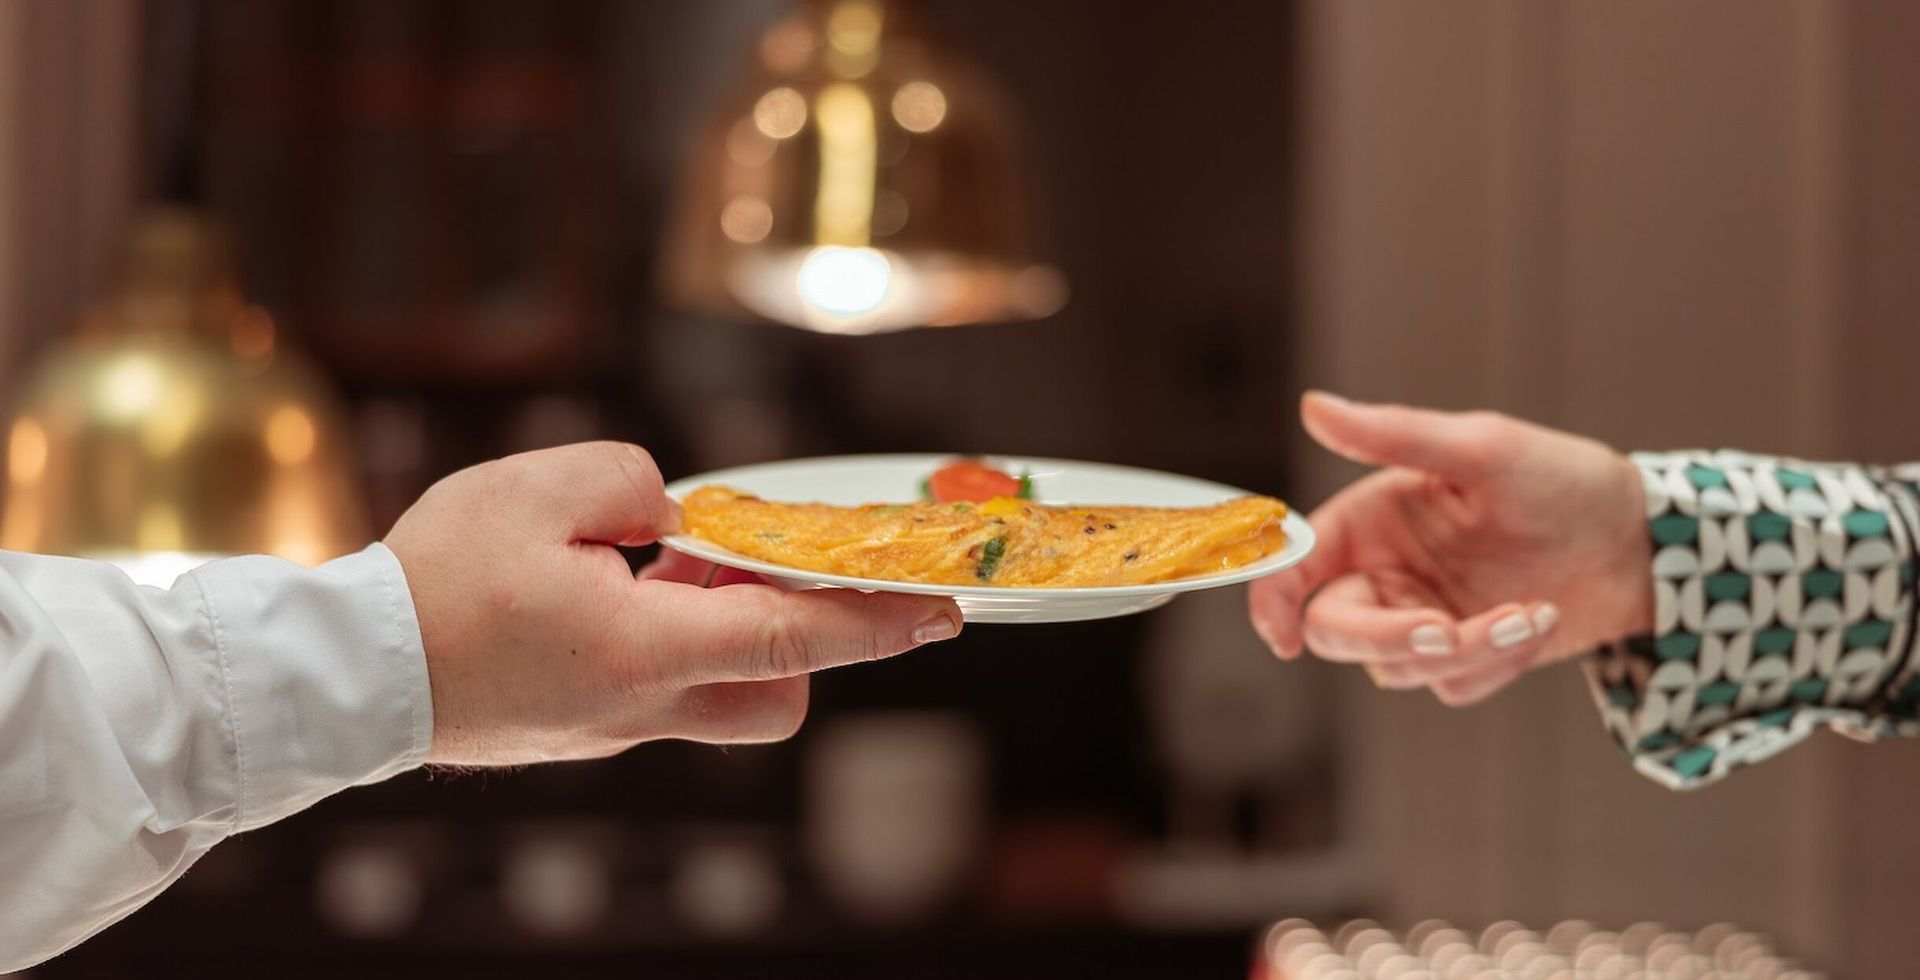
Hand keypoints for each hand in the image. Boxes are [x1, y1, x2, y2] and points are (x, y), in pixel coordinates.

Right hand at [385, 442, 961, 765]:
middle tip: (751, 569)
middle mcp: (645, 707)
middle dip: (799, 640)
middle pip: (776, 696)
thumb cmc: (435, 579)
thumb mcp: (540, 485)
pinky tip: (609, 591)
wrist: (348, 675)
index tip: (943, 610)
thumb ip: (636, 484)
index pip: (795, 634)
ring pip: (721, 698)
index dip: (877, 619)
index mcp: (647, 649)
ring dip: (725, 634)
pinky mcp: (585, 732)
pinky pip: (661, 692)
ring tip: (653, 567)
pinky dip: (667, 643)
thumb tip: (677, 520)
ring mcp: (615, 731)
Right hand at [1248, 393, 1652, 704]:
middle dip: (1390, 638)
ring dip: (1466, 651)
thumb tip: (1314, 406)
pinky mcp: (1466, 658)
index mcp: (1371, 520)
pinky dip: (1496, 665)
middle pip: (1337, 630)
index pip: (1294, 566)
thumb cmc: (1561, 480)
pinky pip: (1452, 687)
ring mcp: (1424, 617)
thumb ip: (1393, 434)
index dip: (1272, 601)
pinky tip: (1538, 623)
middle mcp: (1387, 571)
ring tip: (1532, 613)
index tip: (1284, 639)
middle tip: (1446, 631)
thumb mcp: (1482, 447)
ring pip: (1398, 669)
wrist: (1640, 541)